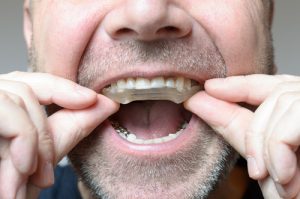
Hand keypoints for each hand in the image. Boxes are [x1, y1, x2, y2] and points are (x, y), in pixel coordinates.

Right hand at [0, 71, 118, 198]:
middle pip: (24, 90)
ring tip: (32, 179)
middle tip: (46, 175)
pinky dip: (21, 138)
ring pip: (16, 98)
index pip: (32, 81)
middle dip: (44, 133)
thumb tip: (107, 103)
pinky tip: (22, 168)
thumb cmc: (9, 188)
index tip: (92, 98)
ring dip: (33, 142)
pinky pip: (3, 111)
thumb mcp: (42, 157)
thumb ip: (73, 125)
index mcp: (1, 108)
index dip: (62, 86)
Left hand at [184, 74, 299, 198]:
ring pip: (284, 101)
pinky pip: (296, 119)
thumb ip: (235, 127)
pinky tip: (285, 176)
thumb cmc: (296, 195)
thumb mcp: (264, 161)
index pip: (270, 85)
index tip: (210, 87)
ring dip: (269, 144)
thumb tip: (198, 101)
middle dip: (255, 129)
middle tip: (255, 170)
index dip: (239, 84)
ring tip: (275, 179)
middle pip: (277, 93)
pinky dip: (280, 146)